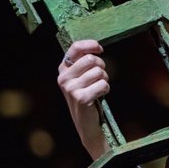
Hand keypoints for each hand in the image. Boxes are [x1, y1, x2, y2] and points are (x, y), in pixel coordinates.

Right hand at [56, 40, 109, 160]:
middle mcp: (64, 78)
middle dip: (102, 66)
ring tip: (99, 87)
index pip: (75, 47)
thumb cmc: (87, 95)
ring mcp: (71, 88)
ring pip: (99, 72)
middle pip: (91, 59)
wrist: (86, 122)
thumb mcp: (82, 77)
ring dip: (105, 79)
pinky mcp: (81, 98)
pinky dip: (106, 89)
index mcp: (63, 69)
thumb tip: (97, 47)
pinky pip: (103, 84)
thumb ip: (85, 62)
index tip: (100, 49)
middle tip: (101, 76)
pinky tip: (99, 95)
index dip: (91, 45)